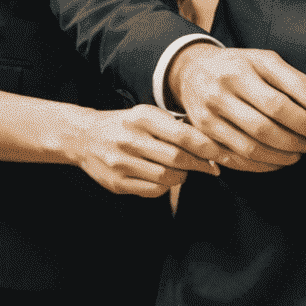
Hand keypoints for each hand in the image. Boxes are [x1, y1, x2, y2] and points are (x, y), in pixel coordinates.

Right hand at [72, 105, 220, 197]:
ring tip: (183, 170)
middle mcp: (131, 139)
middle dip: (199, 165)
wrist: (85, 137)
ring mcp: (122, 163)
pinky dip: (165, 186)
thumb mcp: (148, 115)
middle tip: (210, 167)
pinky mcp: (117, 183)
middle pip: (178, 158)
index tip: (221, 155)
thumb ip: (175, 126)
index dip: (207, 148)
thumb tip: (211, 143)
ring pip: (167, 177)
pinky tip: (164, 178)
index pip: (183, 135)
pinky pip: (153, 190)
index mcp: (142, 118)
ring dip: (182, 176)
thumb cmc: (126, 125)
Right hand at [166, 43, 305, 172]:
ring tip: (300, 152)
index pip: (279, 100)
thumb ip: (295, 81)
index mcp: (239, 71)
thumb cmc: (237, 65)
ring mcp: (208, 117)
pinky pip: (235, 160)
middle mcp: (220, 94)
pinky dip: (262, 166)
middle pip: (265, 127)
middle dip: (298, 138)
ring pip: (251, 148)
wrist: (192, 71)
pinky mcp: (203, 136)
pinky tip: (278, 162)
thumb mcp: (265, 60)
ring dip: (282, 156)